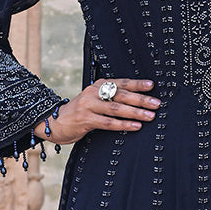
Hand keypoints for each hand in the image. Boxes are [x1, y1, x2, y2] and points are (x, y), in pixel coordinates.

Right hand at [36, 79, 159, 144]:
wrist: (54, 122)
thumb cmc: (80, 112)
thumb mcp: (94, 100)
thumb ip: (110, 98)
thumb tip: (136, 100)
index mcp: (98, 85)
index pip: (121, 83)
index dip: (137, 84)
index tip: (152, 85)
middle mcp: (93, 93)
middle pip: (121, 95)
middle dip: (141, 99)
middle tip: (156, 103)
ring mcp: (89, 106)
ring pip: (116, 109)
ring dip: (135, 112)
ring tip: (150, 116)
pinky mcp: (85, 120)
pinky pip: (108, 123)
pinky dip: (123, 124)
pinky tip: (135, 126)